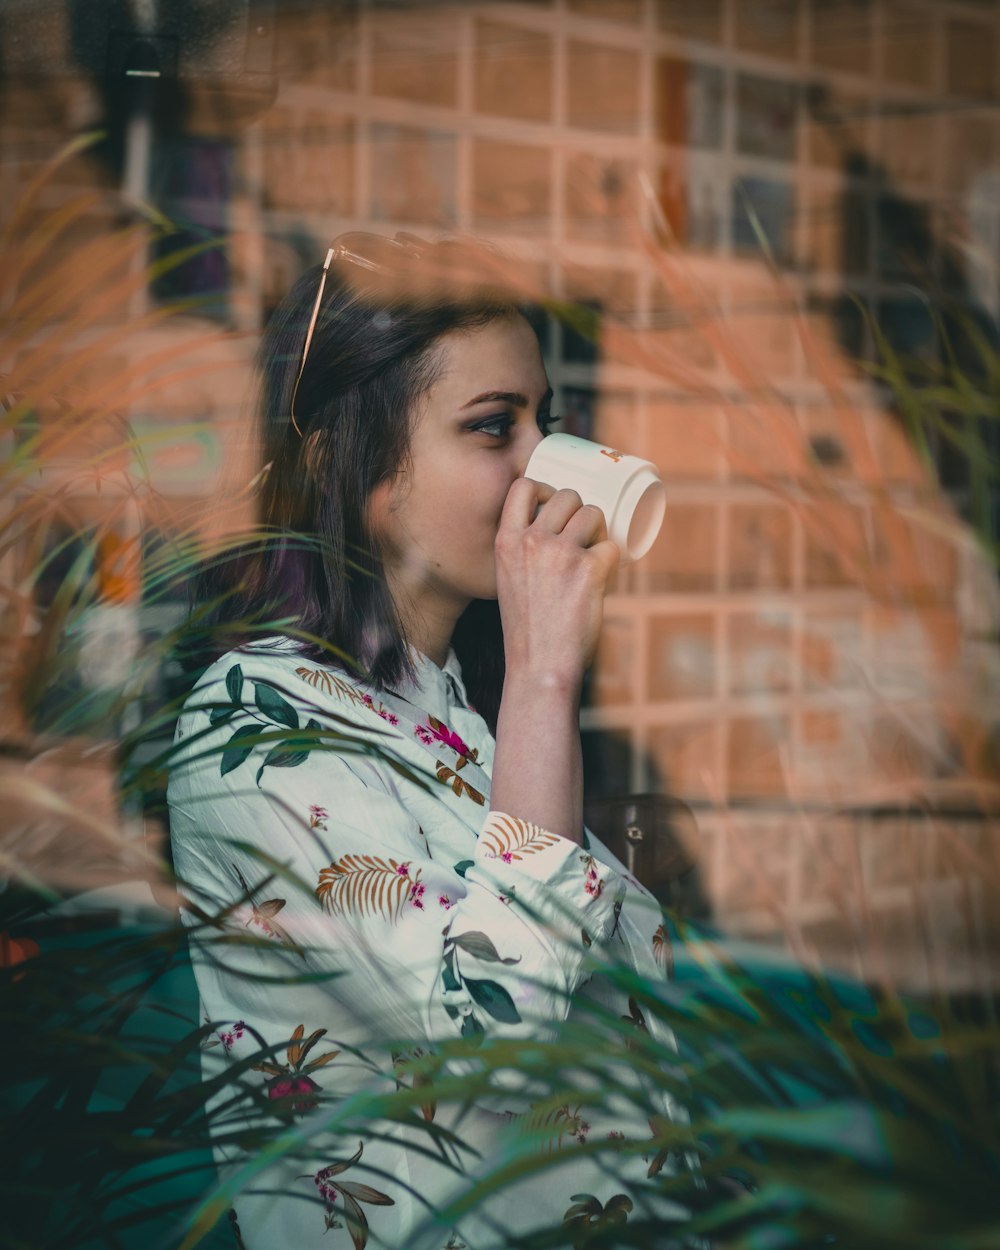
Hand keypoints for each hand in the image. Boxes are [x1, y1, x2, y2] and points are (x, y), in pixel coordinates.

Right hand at [494, 477, 618, 688]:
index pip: (523, 486)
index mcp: (506, 542)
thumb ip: (522, 553)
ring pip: (593, 513)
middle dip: (579, 509)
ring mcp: (562, 553)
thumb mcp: (507, 580)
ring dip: (599, 530)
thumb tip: (553, 529)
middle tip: (582, 535)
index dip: (544, 487)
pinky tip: (604, 575)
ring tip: (595, 552)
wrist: (539, 664)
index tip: (554, 503)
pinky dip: (612, 559)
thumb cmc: (526, 628)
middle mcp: (532, 541)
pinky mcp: (590, 569)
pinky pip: (612, 546)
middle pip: (566, 495)